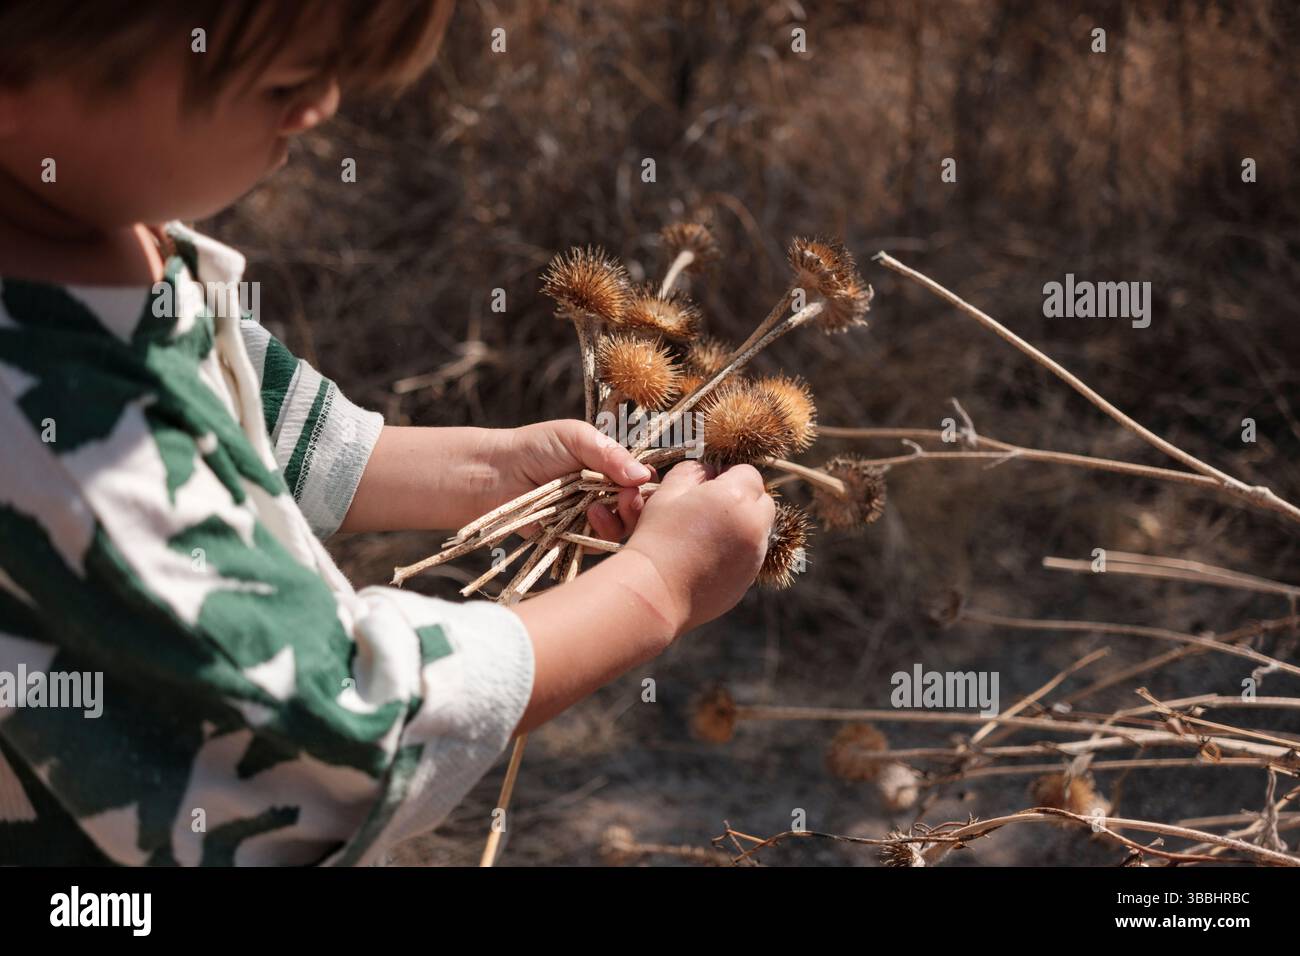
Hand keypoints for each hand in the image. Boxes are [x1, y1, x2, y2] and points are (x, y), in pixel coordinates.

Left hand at [494, 419, 654, 539]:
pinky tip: (586, 519)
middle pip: (640, 509)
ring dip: (619, 521)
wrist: (498, 474)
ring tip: (597, 509)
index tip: (642, 482)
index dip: (649, 484)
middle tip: (626, 499)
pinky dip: (599, 535)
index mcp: (612, 468)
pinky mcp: (577, 539)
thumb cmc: (537, 447)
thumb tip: (643, 476)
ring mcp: (593, 518)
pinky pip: (600, 545)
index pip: (644, 480)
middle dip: (638, 506)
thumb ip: (610, 454)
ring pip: (624, 530)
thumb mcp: (577, 438)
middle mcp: (607, 494)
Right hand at [622, 460, 774, 635]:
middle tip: (712, 506)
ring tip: (708, 534)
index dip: (729, 474)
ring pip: (759, 530)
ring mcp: (755, 556)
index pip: (749, 473)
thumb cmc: (657, 537)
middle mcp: (753, 526)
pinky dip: (738, 551)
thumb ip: (693, 471)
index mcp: (736, 498)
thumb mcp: (668, 492)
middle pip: (763, 501)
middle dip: (744, 498)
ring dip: (743, 525)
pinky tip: (708, 557)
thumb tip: (709, 470)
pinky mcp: (748, 580)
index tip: (710, 483)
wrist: (655, 591)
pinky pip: (751, 556)